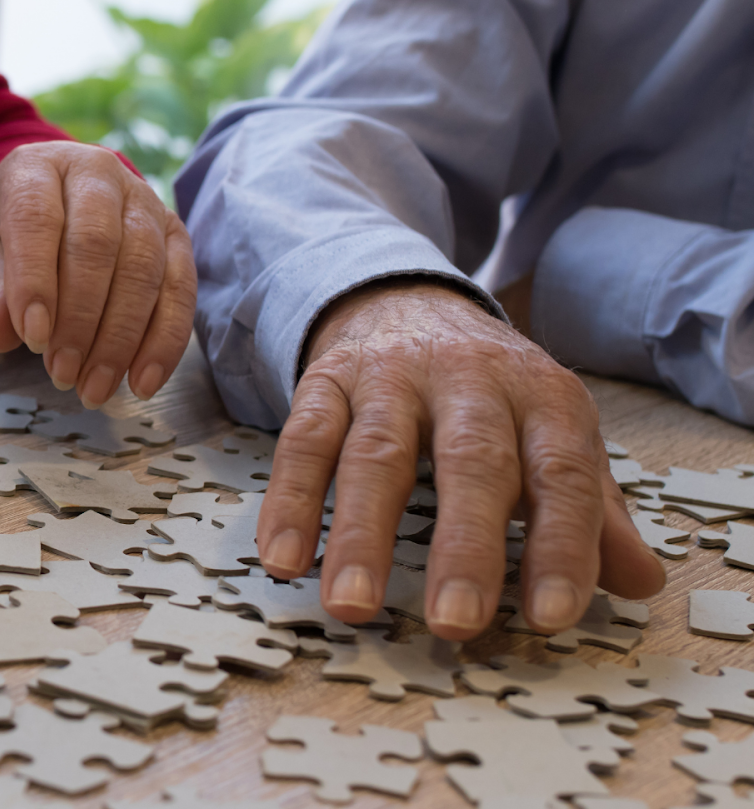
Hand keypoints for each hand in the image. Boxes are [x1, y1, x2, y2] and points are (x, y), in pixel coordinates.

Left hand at [0, 142, 196, 407]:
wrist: (53, 206)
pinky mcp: (176, 233)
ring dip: (120, 338)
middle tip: (62, 375)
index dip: (36, 282)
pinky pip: (181, 288)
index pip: (38, 219)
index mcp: (37, 167)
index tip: (32, 340)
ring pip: (143, 268)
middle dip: (80, 319)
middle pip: (97, 244)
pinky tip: (144, 382)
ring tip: (94, 388)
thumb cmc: (14, 235)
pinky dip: (165, 341)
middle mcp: (97, 173)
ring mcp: (144, 199)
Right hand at [255, 279, 664, 640]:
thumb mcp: (553, 438)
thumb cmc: (492, 396)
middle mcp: (470, 379)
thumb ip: (592, 511)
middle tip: (454, 621)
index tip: (548, 617)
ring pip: (376, 454)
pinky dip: (291, 500)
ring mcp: (391, 375)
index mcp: (543, 397)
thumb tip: (641, 583)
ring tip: (351, 606)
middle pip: (471, 462)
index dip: (561, 546)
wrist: (411, 303)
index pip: (562, 475)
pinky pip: (304, 440)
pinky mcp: (327, 378)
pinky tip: (284, 558)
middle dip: (464, 546)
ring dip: (362, 534)